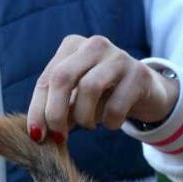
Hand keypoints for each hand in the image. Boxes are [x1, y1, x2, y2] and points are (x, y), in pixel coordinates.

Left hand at [27, 35, 178, 142]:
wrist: (145, 92)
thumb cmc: (101, 96)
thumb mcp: (74, 99)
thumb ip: (54, 110)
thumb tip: (37, 133)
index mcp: (71, 47)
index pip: (46, 79)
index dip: (37, 110)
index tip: (36, 136)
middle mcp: (94, 45)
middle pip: (63, 77)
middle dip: (55, 113)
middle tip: (59, 136)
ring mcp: (118, 56)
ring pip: (89, 88)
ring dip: (84, 117)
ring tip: (88, 125)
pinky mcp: (140, 74)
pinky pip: (116, 105)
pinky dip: (109, 122)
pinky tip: (111, 122)